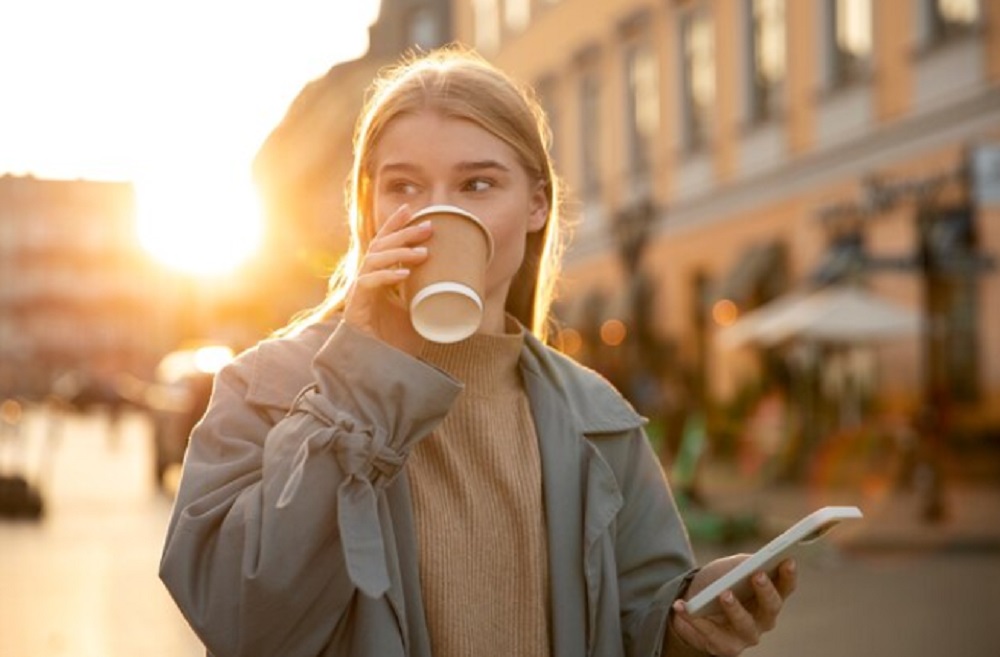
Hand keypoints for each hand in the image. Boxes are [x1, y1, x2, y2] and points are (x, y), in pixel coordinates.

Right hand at [343, 204, 431, 354]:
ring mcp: (359, 293)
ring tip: (422, 253)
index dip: (394, 225)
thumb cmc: (397, 342)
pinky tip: (404, 275)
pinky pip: (368, 284)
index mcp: (379, 277)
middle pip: (380, 246)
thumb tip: (463, 288)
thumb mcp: (420, 313)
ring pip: (374, 261)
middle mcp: (366, 280)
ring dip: (399, 253)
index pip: (384, 243)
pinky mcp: (355, 308)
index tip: (412, 210)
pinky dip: (387, 277)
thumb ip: (431, 298)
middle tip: (428, 227)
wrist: (381, 368)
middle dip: (403, 233)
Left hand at [670, 556, 796, 656]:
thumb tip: (750, 563)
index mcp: (769, 596)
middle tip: (757, 575)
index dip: (788, 575)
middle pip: (771, 607)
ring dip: (735, 609)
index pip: (785, 587)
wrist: (695, 605)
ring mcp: (746, 635)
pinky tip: (682, 606)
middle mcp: (764, 619)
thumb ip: (742, 564)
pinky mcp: (726, 647)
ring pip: (745, 624)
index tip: (787, 560)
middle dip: (765, 591)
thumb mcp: (730, 567)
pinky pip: (711, 634)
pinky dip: (695, 619)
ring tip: (724, 593)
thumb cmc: (719, 582)